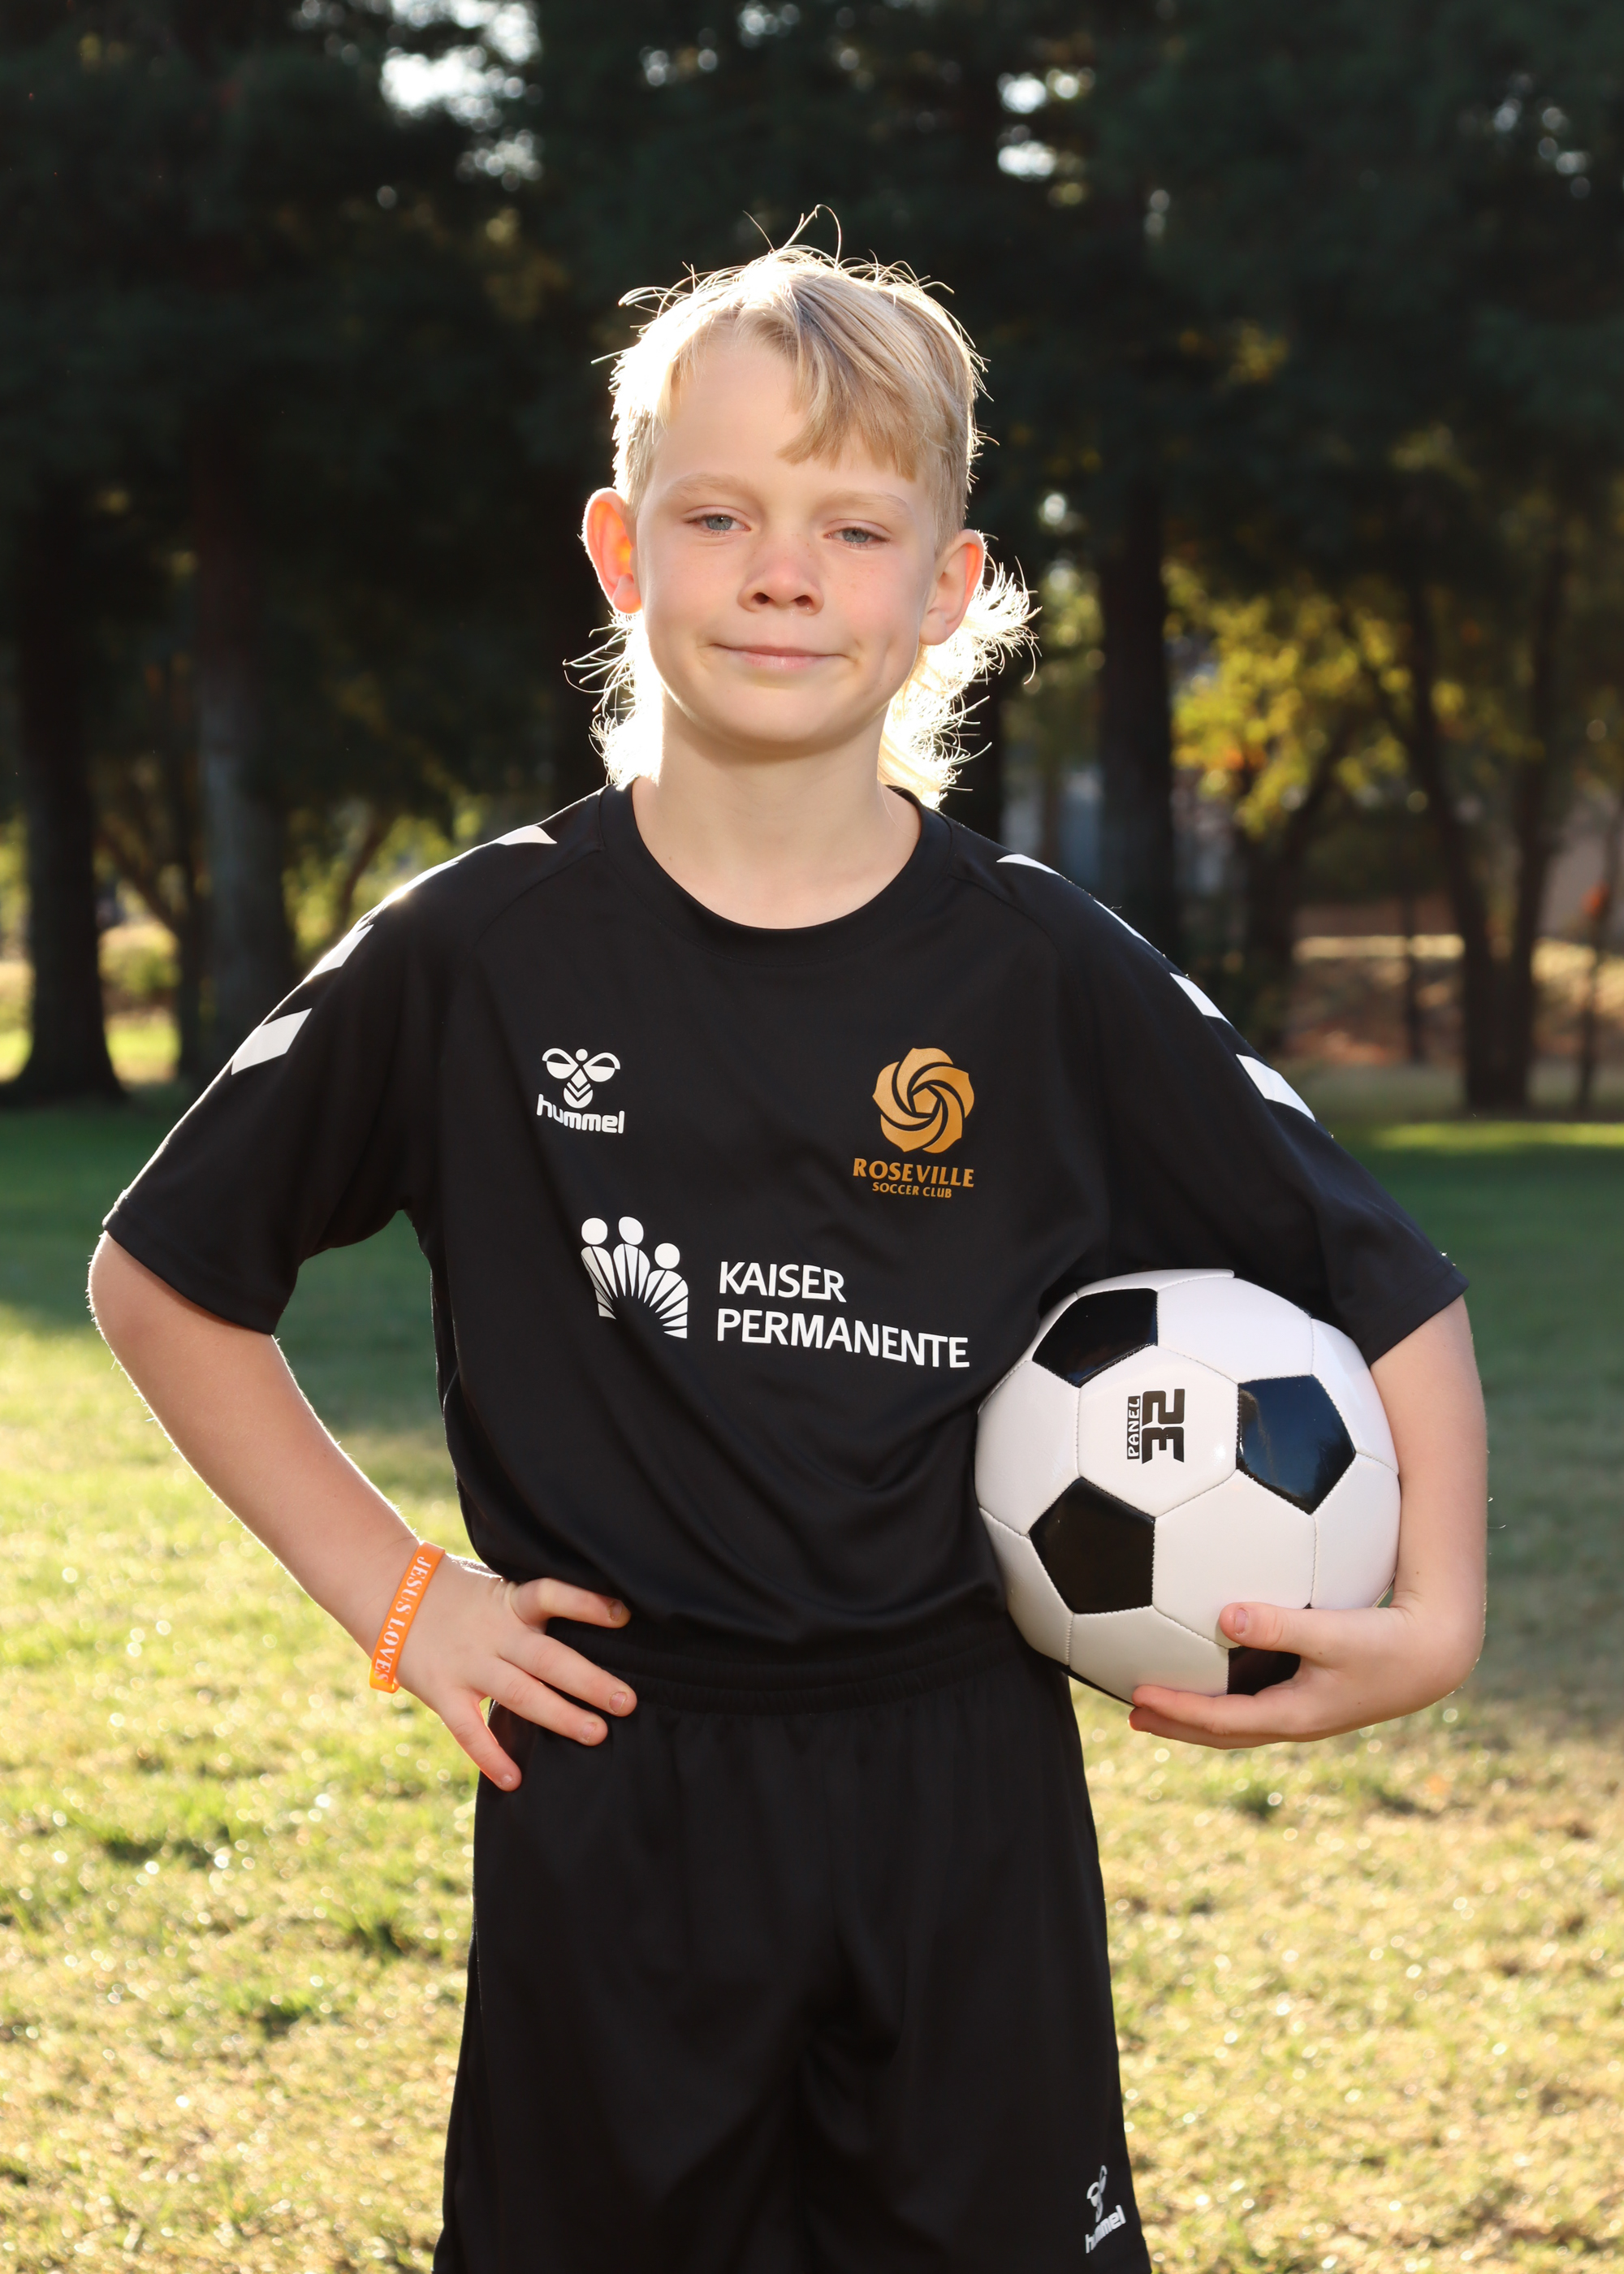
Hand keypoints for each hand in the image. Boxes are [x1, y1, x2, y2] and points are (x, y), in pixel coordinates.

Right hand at [395, 1558, 635, 1787]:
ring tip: (596, 1734)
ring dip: (559, 1715)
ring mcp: (468, 1664)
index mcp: (509, 1602)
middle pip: (548, 1657)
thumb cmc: (454, 1592)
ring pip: (519, 1693)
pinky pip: (469, 1729)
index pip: (552, 1595)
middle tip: (627, 1701)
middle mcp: (494, 1634)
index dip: (586, 1604)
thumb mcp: (495, 1588)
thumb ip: (530, 1609)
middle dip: (589, 1681)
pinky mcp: (441, 1691)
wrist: (387, 1591)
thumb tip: (590, 1621)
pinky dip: (491, 1756)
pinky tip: (514, 1780)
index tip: (624, 1615)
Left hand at [1126, 1596, 1476, 1749]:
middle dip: (1177, 1722)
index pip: (1219, 1720)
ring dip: (1198, 1711)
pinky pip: (1256, 1697)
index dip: (1176, 1710)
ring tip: (1161, 1695)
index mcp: (1293, 1714)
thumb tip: (1223, 1614)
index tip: (1136, 1695)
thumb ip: (1279, 1624)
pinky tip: (1215, 1663)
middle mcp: (1294, 1719)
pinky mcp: (1315, 1693)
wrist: (1436, 1656)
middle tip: (1132, 1712)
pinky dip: (1226, 1690)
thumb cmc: (1387, 1642)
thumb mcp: (1332, 1631)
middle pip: (1222, 1730)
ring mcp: (1305, 1710)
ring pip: (1238, 1718)